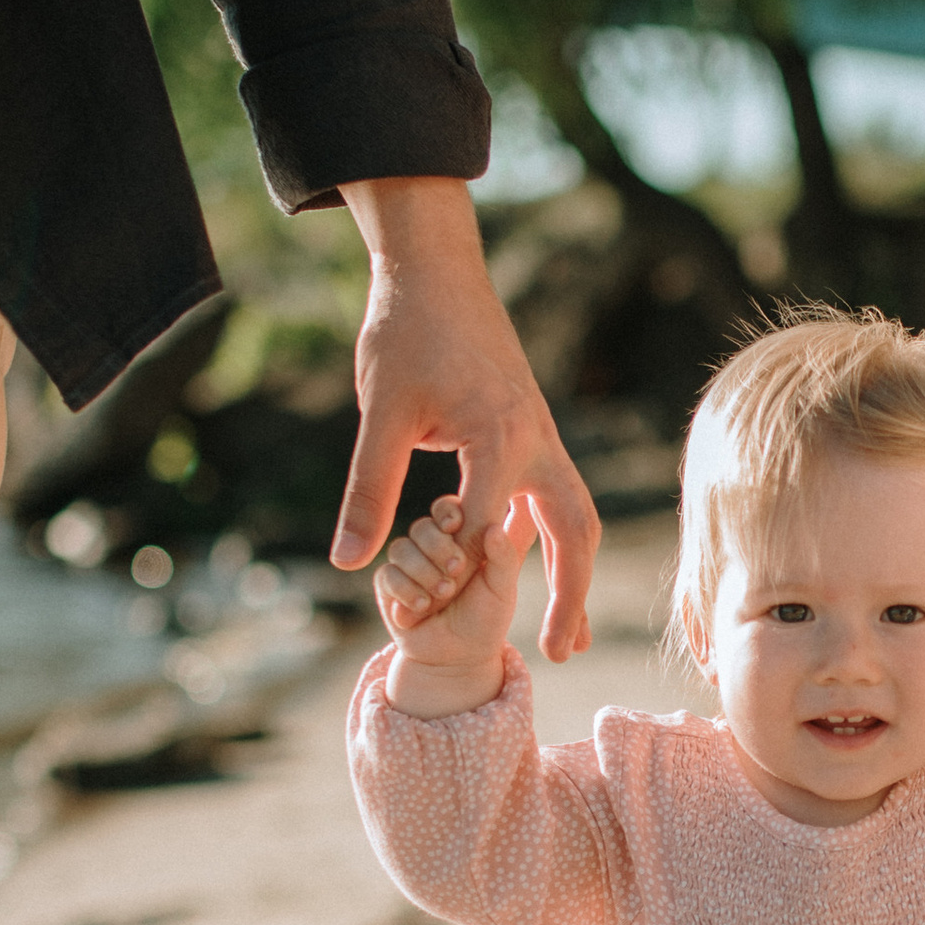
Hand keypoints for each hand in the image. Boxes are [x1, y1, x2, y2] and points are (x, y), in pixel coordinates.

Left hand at [333, 178, 597, 663]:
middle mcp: (536, 439)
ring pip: (575, 516)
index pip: (489, 525)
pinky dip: (558, 541)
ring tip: (570, 634)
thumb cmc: (406, 331)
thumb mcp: (380, 412)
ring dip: (574, 574)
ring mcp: (541, 435)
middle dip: (570, 595)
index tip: (427, 602)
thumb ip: (368, 488)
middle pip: (573, 531)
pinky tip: (543, 574)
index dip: (458, 568)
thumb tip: (348, 560)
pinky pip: (558, 497)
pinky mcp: (533, 433)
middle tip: (559, 655)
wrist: (435, 270)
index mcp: (500, 434)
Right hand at [377, 494, 531, 716]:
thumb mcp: (502, 588)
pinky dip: (406, 589)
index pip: (447, 509)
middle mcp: (430, 546)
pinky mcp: (387, 586)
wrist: (459, 658)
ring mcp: (407, 565)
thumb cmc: (486, 618)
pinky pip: (387, 574)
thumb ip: (504, 556)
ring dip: (423, 571)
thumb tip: (495, 526)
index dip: (448, 512)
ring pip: (401, 549)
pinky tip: (423, 606)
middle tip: (457, 569)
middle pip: (421, 526)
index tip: (457, 524)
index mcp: (459, 537)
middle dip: (438, 547)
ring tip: (444, 594)